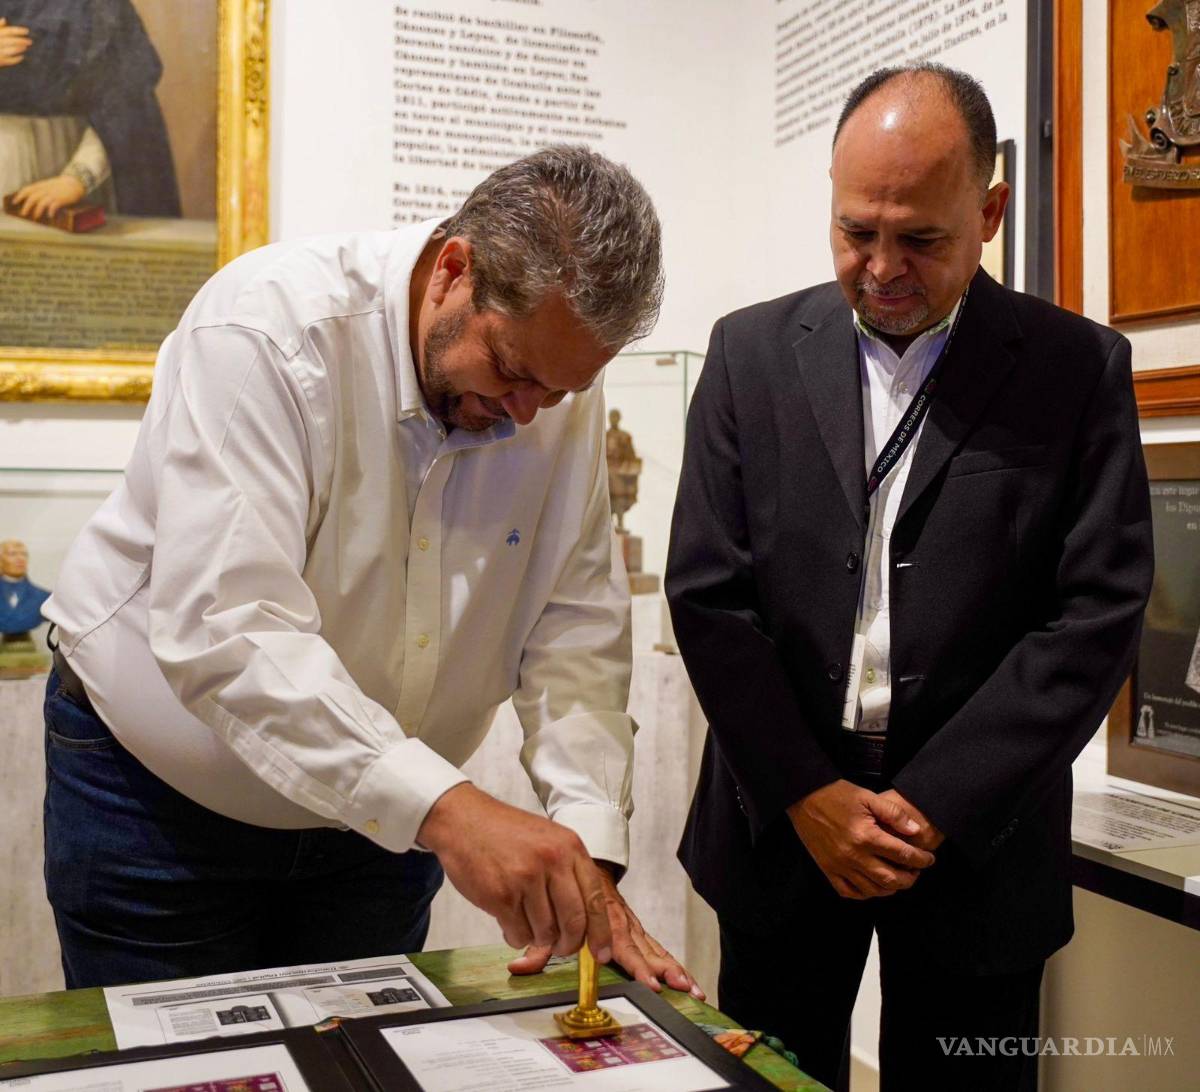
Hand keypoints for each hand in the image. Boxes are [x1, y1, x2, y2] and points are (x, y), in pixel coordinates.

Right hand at [0, 19, 32, 66]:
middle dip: (21, 40)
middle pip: (11, 40)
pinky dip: (16, 59)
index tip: (27, 31)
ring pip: (12, 50)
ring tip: (26, 47)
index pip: (8, 31)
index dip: (18, 30)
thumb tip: (5, 19)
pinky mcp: (0, 61)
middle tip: (30, 41)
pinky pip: (10, 60)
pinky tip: (21, 57)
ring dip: (20, 48)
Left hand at [11, 176, 86, 220]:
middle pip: (32, 198)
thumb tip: (32, 200)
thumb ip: (40, 190)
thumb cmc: (61, 187)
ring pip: (41, 202)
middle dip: (27, 206)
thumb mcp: (48, 185)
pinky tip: (50, 216)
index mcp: (41, 186)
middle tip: (23, 214)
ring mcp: (53, 194)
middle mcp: (46, 190)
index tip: (14, 202)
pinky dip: (51, 211)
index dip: (20, 196)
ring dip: (37, 211)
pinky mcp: (61, 199)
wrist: (75, 183)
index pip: (27, 190)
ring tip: (35, 217)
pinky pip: (54, 206)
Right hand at [418, 783, 612, 960]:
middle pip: (574, 922)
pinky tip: (508, 919)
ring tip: (525, 919)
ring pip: (546, 933)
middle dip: (569, 944)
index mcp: (569, 847)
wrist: (463, 820)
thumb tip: (586, 923)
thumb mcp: (549, 840)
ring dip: (537, 937)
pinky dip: (515, 935)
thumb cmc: (506, 833)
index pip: (595, 898)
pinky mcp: (501, 895)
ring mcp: (526, 878)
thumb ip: (568, 874)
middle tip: (562, 947)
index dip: (601, 932)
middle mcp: (552, 861)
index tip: (602, 953)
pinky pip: (519, 934)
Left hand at [508, 866, 705, 999]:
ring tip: (692, 989)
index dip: (635, 964)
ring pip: (656, 948)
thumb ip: (538, 944)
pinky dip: (672, 963)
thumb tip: (519, 967)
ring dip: (673, 968)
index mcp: (602, 915)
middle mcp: (622, 920)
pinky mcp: (637, 928)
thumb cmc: (566, 889)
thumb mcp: (550, 913)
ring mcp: (632, 924)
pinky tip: (688, 981)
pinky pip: (657, 947)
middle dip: (662, 969)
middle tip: (677, 986)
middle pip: (644, 948)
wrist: (584, 862)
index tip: (649, 982)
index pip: (621, 942)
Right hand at [786, 779, 935, 899]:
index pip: (902, 854)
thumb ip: (893, 813)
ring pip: (872, 890)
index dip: (921, 859)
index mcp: (866, 836)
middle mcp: (854, 855)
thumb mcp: (867, 796)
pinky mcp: (827, 869)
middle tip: (917, 872)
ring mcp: (839, 866)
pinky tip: (873, 886)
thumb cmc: (836, 794)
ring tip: (898, 879)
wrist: (803, 797)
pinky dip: (865, 894)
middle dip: (910, 878)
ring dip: (891, 889)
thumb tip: (915, 831)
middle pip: (891, 878)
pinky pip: (849, 892)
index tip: (929, 859)